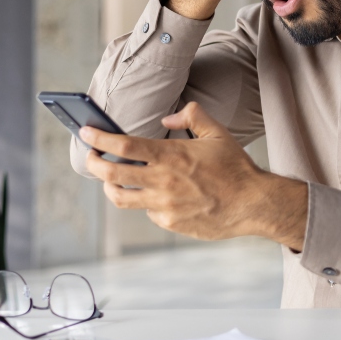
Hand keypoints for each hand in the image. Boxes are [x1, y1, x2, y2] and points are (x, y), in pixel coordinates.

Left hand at [81, 102, 307, 249]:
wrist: (253, 203)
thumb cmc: (236, 168)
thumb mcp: (217, 133)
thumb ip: (192, 116)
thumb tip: (168, 117)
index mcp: (172, 156)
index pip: (123, 146)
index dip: (99, 139)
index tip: (87, 133)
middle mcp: (163, 182)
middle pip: (111, 174)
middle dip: (94, 163)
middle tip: (92, 157)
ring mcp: (164, 206)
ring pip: (121, 198)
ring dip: (110, 186)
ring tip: (111, 179)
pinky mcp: (170, 223)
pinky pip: (147, 211)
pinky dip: (146, 201)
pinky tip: (157, 195)